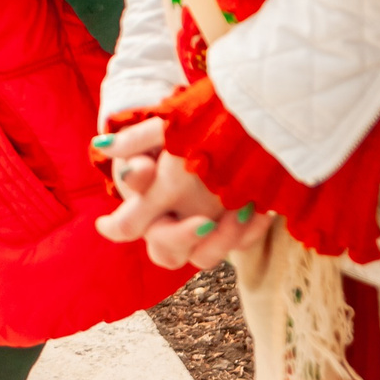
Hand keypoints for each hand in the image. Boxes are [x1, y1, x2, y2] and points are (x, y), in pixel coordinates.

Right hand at [94, 122, 271, 270]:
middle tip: (205, 221)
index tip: (140, 211)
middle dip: (182, 238)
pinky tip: (261, 207)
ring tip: (242, 210)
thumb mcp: (159, 128)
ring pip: (206, 257)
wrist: (224, 122)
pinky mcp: (235, 230)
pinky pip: (244, 242)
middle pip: (165, 253)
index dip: (126, 224)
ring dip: (223, 239)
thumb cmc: (180, 127)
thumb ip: (137, 141)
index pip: (126, 226)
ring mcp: (204, 231)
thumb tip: (118, 155)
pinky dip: (253, 228)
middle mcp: (170, 224)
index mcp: (142, 202)